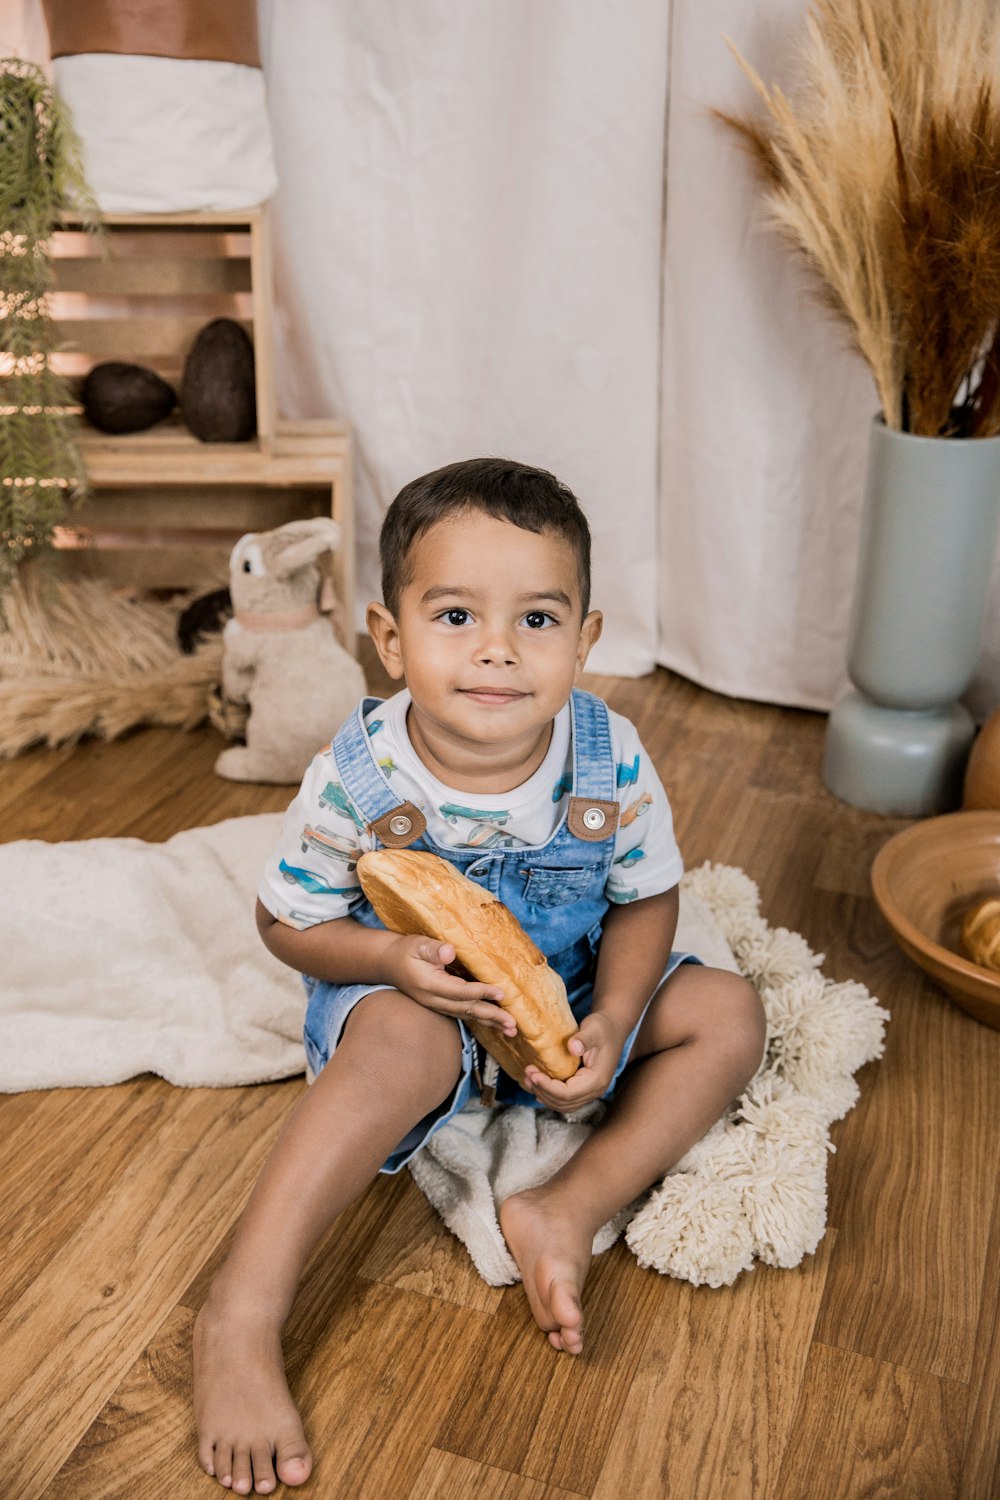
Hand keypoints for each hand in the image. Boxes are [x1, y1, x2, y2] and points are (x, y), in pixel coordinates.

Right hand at [385, 934, 517, 1036]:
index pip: (460, 992)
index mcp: (430, 985)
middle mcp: (435, 1000)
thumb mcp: (418, 944)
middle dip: (492, 1017)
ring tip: (511, 1030)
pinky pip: (464, 1015)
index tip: (501, 993)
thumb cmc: (406, 951)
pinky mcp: (442, 1006)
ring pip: (467, 1016)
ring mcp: (437, 1006)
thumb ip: (434, 949)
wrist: (389, 964)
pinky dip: (481, 1020)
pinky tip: (496, 1024)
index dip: (481, 992)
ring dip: (490, 1023)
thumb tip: (450, 952)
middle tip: (513, 1024)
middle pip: (467, 1010)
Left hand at [522, 1012, 625, 1110]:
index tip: (533, 1073)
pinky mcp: (584, 1088)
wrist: (612, 1028)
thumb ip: (584, 1039)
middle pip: (564, 1102)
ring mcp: (590, 1091)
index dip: (548, 1087)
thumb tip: (572, 1048)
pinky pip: (566, 1099)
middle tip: (527, 1074)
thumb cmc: (602, 1027)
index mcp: (597, 1079)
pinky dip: (550, 1095)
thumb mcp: (594, 1028)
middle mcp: (595, 1090)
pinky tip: (538, 1085)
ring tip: (528, 1080)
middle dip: (543, 1091)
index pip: (568, 1093)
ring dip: (544, 1095)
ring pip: (564, 1104)